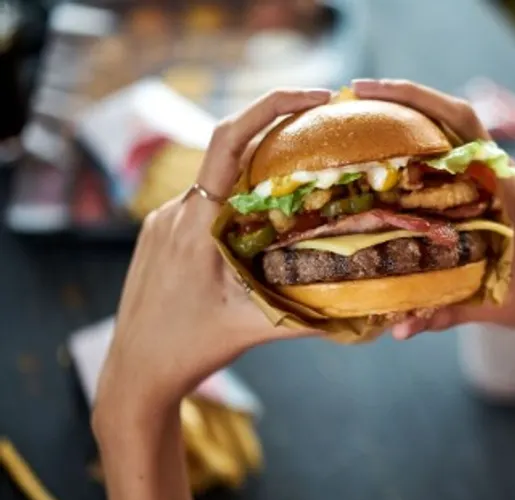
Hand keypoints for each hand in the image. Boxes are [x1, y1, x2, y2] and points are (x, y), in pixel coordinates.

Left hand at [95, 88, 331, 417]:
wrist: (134, 372)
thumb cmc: (190, 349)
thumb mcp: (252, 328)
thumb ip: (309, 315)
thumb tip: (364, 305)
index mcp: (196, 223)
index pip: (229, 140)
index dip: (271, 106)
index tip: (314, 97)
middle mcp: (175, 211)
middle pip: (229, 152)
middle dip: (276, 137)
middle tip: (322, 137)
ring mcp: (162, 220)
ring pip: (218, 180)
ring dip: (257, 175)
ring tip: (300, 186)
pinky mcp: (159, 232)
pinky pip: (204, 201)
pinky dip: (236, 199)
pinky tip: (261, 223)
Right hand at [352, 79, 514, 339]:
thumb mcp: (489, 304)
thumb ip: (445, 313)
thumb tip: (399, 329)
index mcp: (502, 190)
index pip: (465, 126)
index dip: (422, 100)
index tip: (377, 93)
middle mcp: (497, 176)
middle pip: (453, 116)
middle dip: (406, 99)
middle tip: (355, 96)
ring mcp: (493, 179)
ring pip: (452, 131)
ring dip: (412, 116)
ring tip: (365, 113)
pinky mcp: (486, 190)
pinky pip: (453, 154)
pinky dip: (422, 143)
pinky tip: (390, 147)